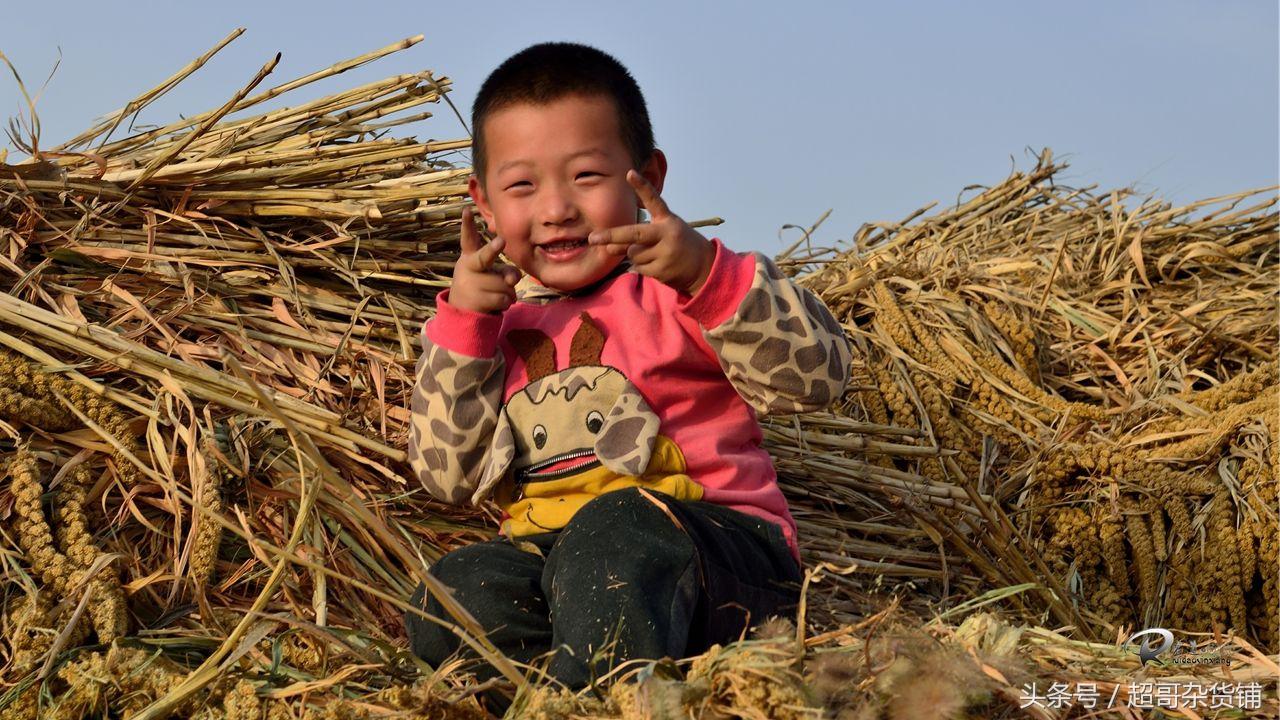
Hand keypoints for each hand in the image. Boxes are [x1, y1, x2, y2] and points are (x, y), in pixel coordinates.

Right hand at [448, 207, 521, 313]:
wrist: (463, 310)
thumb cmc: (482, 285)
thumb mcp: (492, 274)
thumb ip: (507, 271)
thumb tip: (511, 280)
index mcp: (470, 256)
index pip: (468, 237)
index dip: (467, 224)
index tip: (466, 210)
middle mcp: (469, 266)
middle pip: (485, 257)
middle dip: (493, 249)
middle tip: (501, 240)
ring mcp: (472, 283)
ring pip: (505, 284)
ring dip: (508, 291)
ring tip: (494, 293)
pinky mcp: (477, 300)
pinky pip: (505, 299)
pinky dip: (506, 302)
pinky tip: (494, 302)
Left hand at [587, 170, 714, 294]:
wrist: (703, 267)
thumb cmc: (677, 245)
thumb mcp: (661, 235)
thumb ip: (635, 237)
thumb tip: (607, 247)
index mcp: (667, 220)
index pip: (653, 200)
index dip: (642, 186)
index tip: (629, 173)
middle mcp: (667, 234)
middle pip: (634, 234)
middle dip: (612, 236)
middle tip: (593, 238)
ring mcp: (665, 253)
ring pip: (633, 254)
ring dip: (635, 256)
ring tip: (655, 255)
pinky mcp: (663, 270)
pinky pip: (638, 268)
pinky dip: (642, 267)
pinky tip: (658, 265)